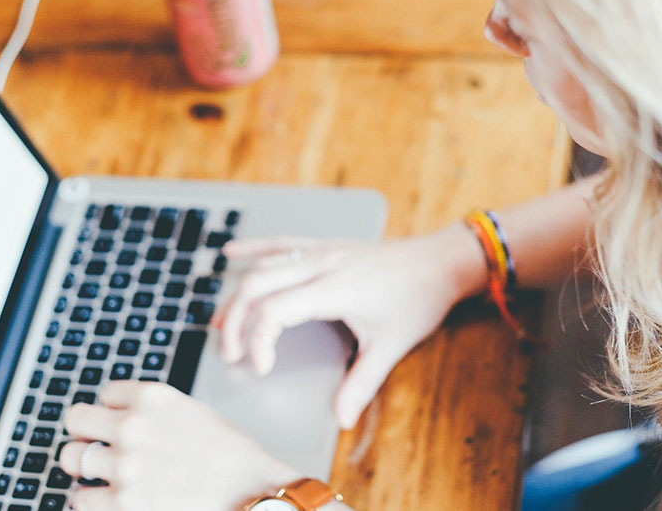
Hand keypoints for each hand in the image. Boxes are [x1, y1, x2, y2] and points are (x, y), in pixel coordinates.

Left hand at [60, 381, 299, 510]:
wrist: (248, 489)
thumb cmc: (226, 452)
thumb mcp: (187, 410)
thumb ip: (150, 410)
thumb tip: (115, 416)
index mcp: (152, 397)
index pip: (105, 394)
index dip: (114, 410)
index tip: (123, 422)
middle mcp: (133, 425)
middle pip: (75, 420)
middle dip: (87, 433)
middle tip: (98, 445)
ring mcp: (124, 465)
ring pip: (71, 458)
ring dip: (86, 466)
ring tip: (104, 472)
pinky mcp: (122, 502)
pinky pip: (80, 498)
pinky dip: (91, 499)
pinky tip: (111, 496)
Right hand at [215, 224, 486, 428]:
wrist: (441, 261)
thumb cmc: (418, 299)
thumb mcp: (392, 345)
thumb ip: (362, 383)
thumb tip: (341, 418)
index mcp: (333, 289)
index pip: (274, 310)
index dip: (259, 341)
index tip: (262, 368)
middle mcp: (321, 265)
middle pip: (257, 285)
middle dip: (235, 321)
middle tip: (231, 354)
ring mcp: (322, 251)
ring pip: (265, 265)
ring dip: (238, 293)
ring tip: (220, 323)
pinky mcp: (326, 246)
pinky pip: (282, 243)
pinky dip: (254, 248)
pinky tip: (232, 254)